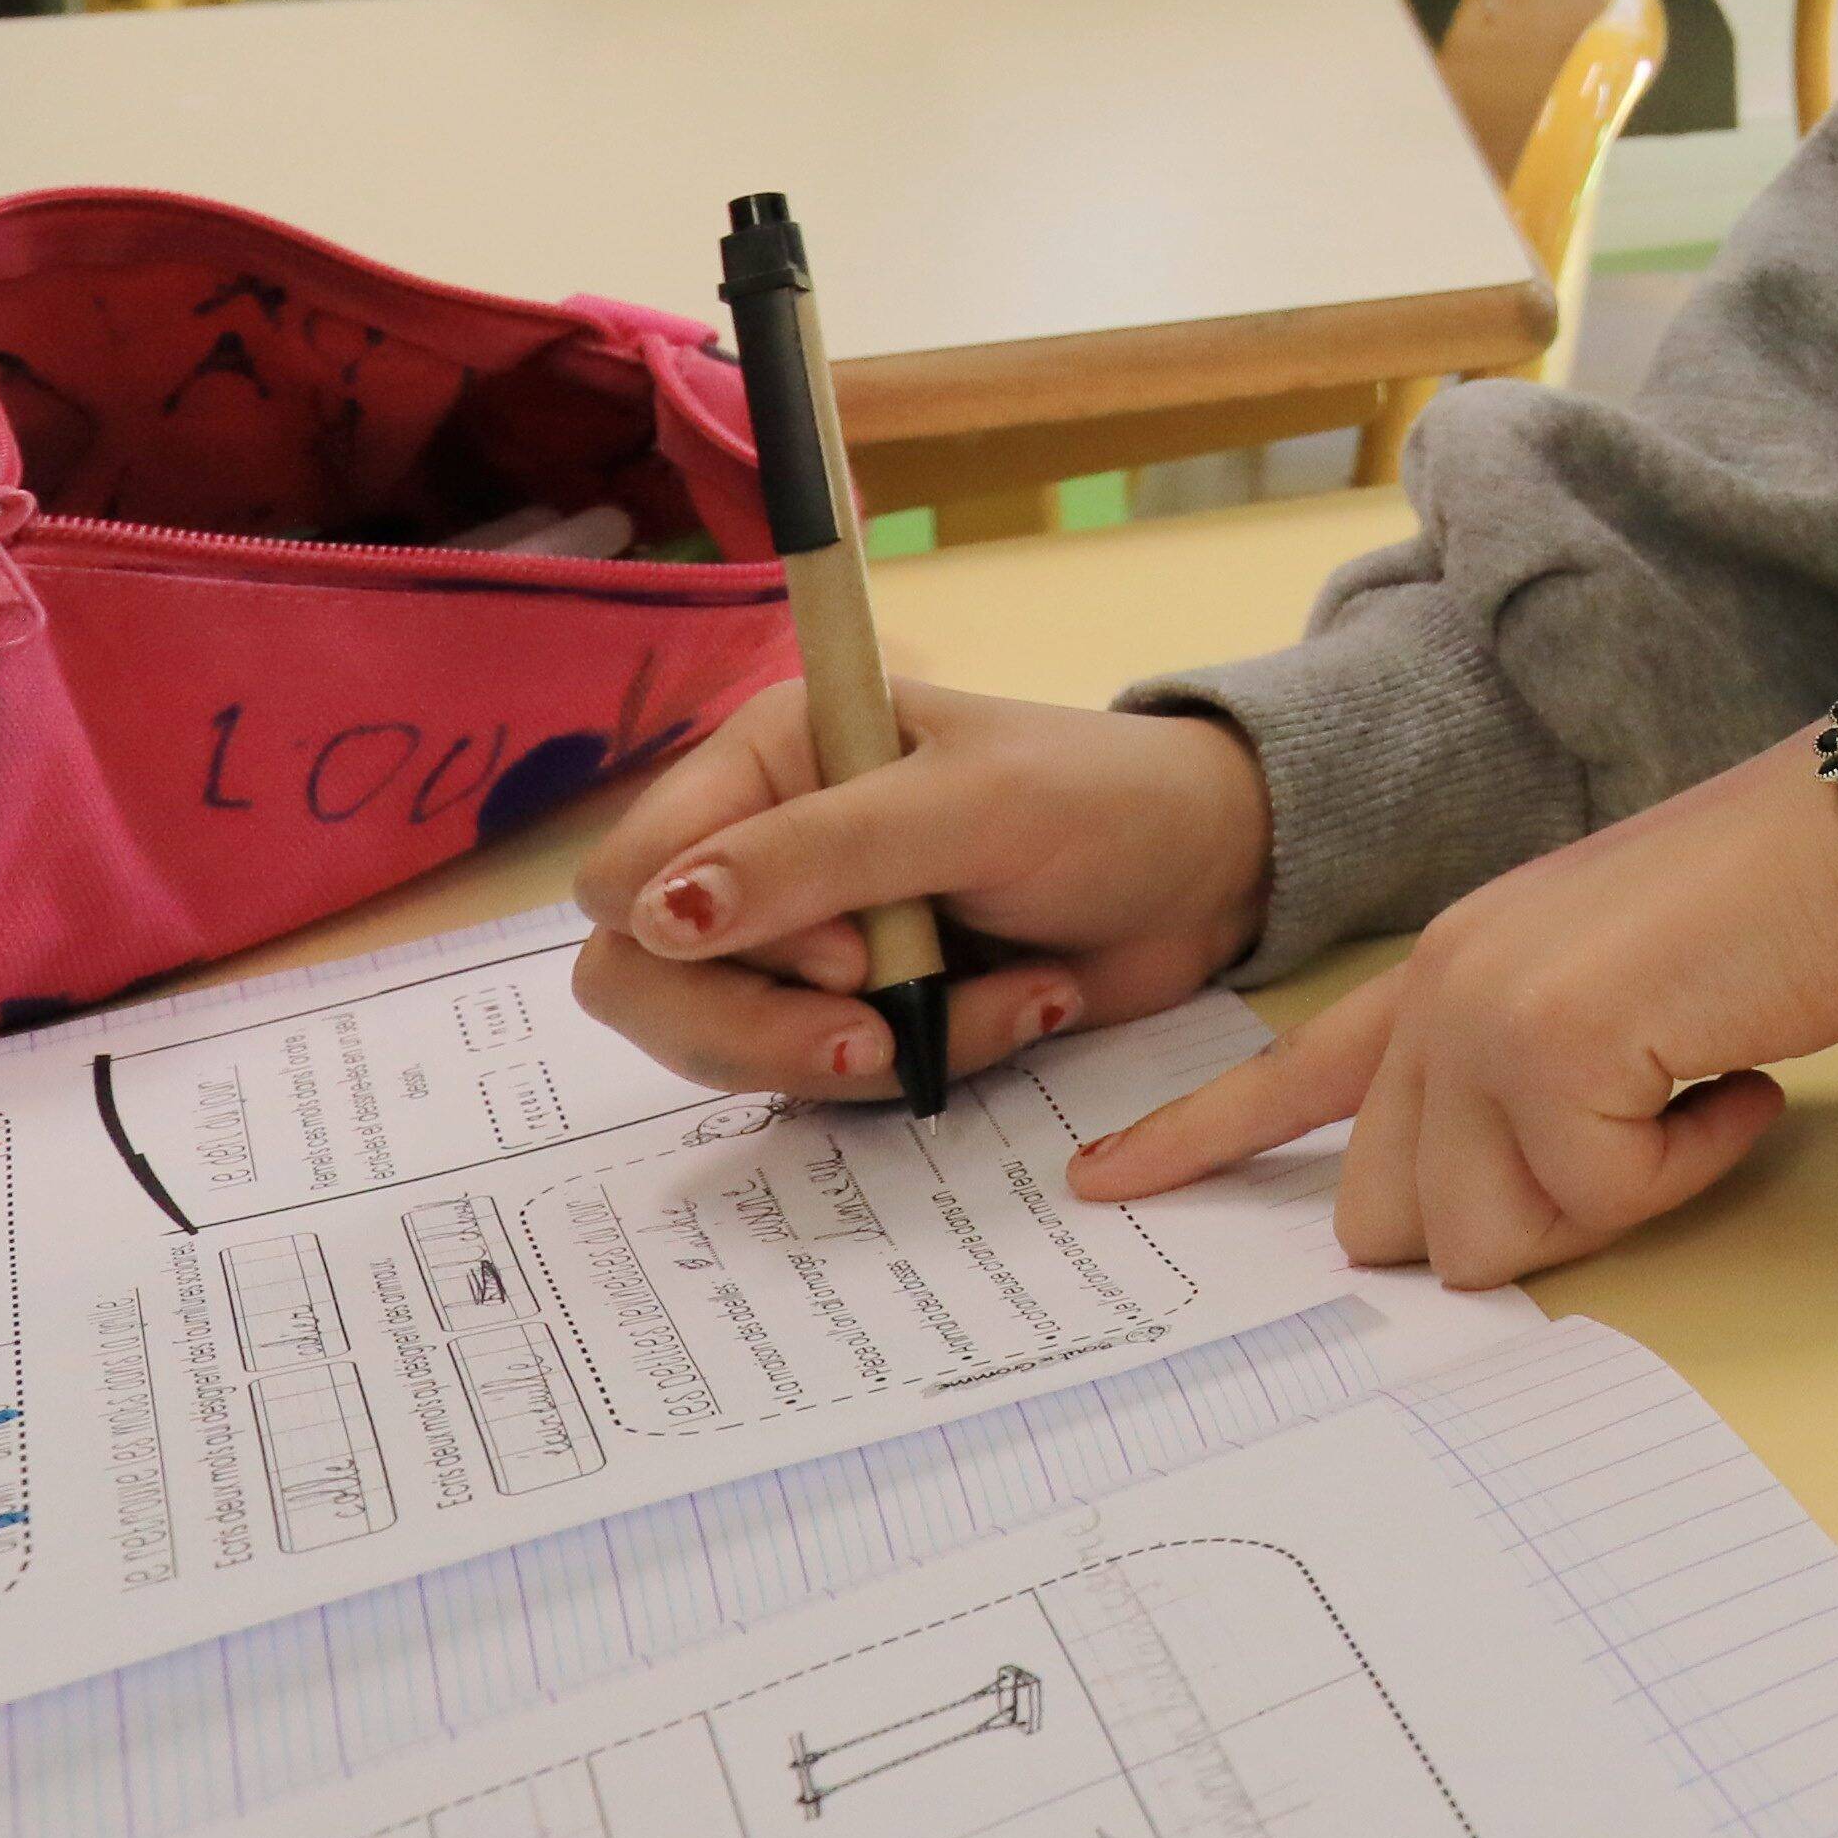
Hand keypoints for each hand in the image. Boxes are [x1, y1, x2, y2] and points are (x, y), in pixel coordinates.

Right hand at [571, 681, 1272, 1101]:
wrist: (1211, 870)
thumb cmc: (1100, 801)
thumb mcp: (971, 807)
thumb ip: (817, 852)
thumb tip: (656, 914)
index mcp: (766, 757)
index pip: (625, 876)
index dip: (703, 934)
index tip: (847, 949)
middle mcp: (759, 845)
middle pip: (643, 982)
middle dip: (763, 1029)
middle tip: (883, 1032)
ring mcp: (800, 939)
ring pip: (726, 1046)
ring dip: (872, 1048)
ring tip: (1009, 999)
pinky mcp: (851, 1012)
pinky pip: (823, 1080)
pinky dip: (927, 1062)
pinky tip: (1023, 1008)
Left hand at [1069, 736, 1837, 1291]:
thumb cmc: (1784, 907)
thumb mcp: (1616, 988)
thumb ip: (1530, 1073)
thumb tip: (1503, 1198)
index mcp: (1450, 962)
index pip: (1294, 1069)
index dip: (1196, 1140)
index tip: (1100, 1184)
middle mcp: (1442, 985)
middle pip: (1394, 1217)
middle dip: (1518, 1219)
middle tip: (1638, 1134)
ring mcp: (1486, 1016)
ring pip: (1485, 1240)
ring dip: (1610, 1201)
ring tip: (1696, 1089)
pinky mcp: (1551, 1053)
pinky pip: (1593, 1211)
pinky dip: (1682, 1170)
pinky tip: (1736, 1076)